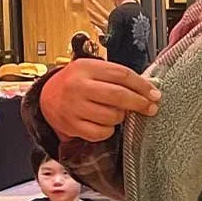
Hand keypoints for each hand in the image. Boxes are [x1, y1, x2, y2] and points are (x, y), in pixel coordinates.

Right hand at [40, 59, 160, 142]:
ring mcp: (74, 106)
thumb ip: (116, 77)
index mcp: (85, 68)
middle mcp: (78, 86)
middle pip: (119, 95)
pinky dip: (108, 130)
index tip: (155, 94)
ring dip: (120, 117)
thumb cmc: (75, 83)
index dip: (142, 85)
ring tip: (114, 112)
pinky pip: (102, 132)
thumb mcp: (92, 71)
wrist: (47, 98)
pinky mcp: (72, 125)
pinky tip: (103, 122)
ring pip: (113, 116)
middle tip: (151, 108)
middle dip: (140, 103)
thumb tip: (148, 89)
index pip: (122, 74)